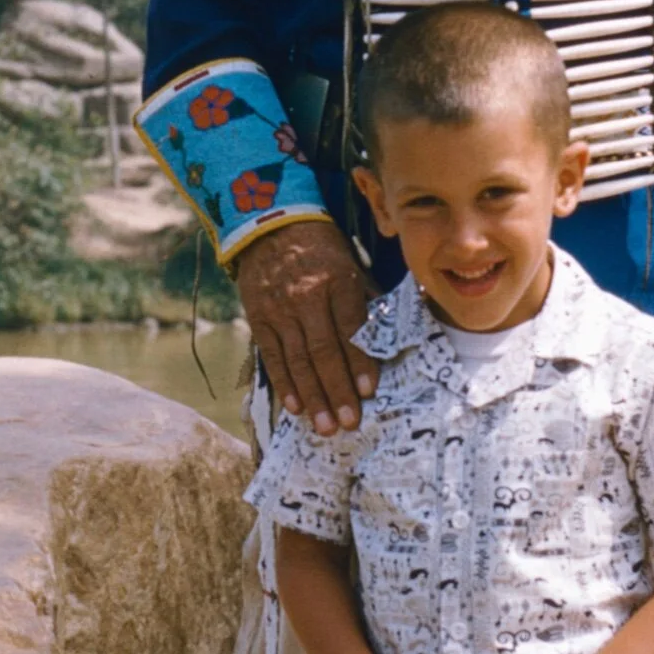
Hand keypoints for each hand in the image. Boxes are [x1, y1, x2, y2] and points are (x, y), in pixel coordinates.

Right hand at [235, 218, 377, 433]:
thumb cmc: (324, 252)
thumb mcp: (352, 266)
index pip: (350, 329)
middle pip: (323, 351)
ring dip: (312, 397)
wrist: (273, 227)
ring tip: (325, 427)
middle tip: (348, 423)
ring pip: (298, 359)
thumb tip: (394, 339)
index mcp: (338, 283)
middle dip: (337, 391)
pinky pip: (272, 356)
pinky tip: (295, 408)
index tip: (368, 392)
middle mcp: (307, 298)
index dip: (359, 362)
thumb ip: (368, 302)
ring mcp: (280, 310)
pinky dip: (284, 383)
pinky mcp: (259, 318)